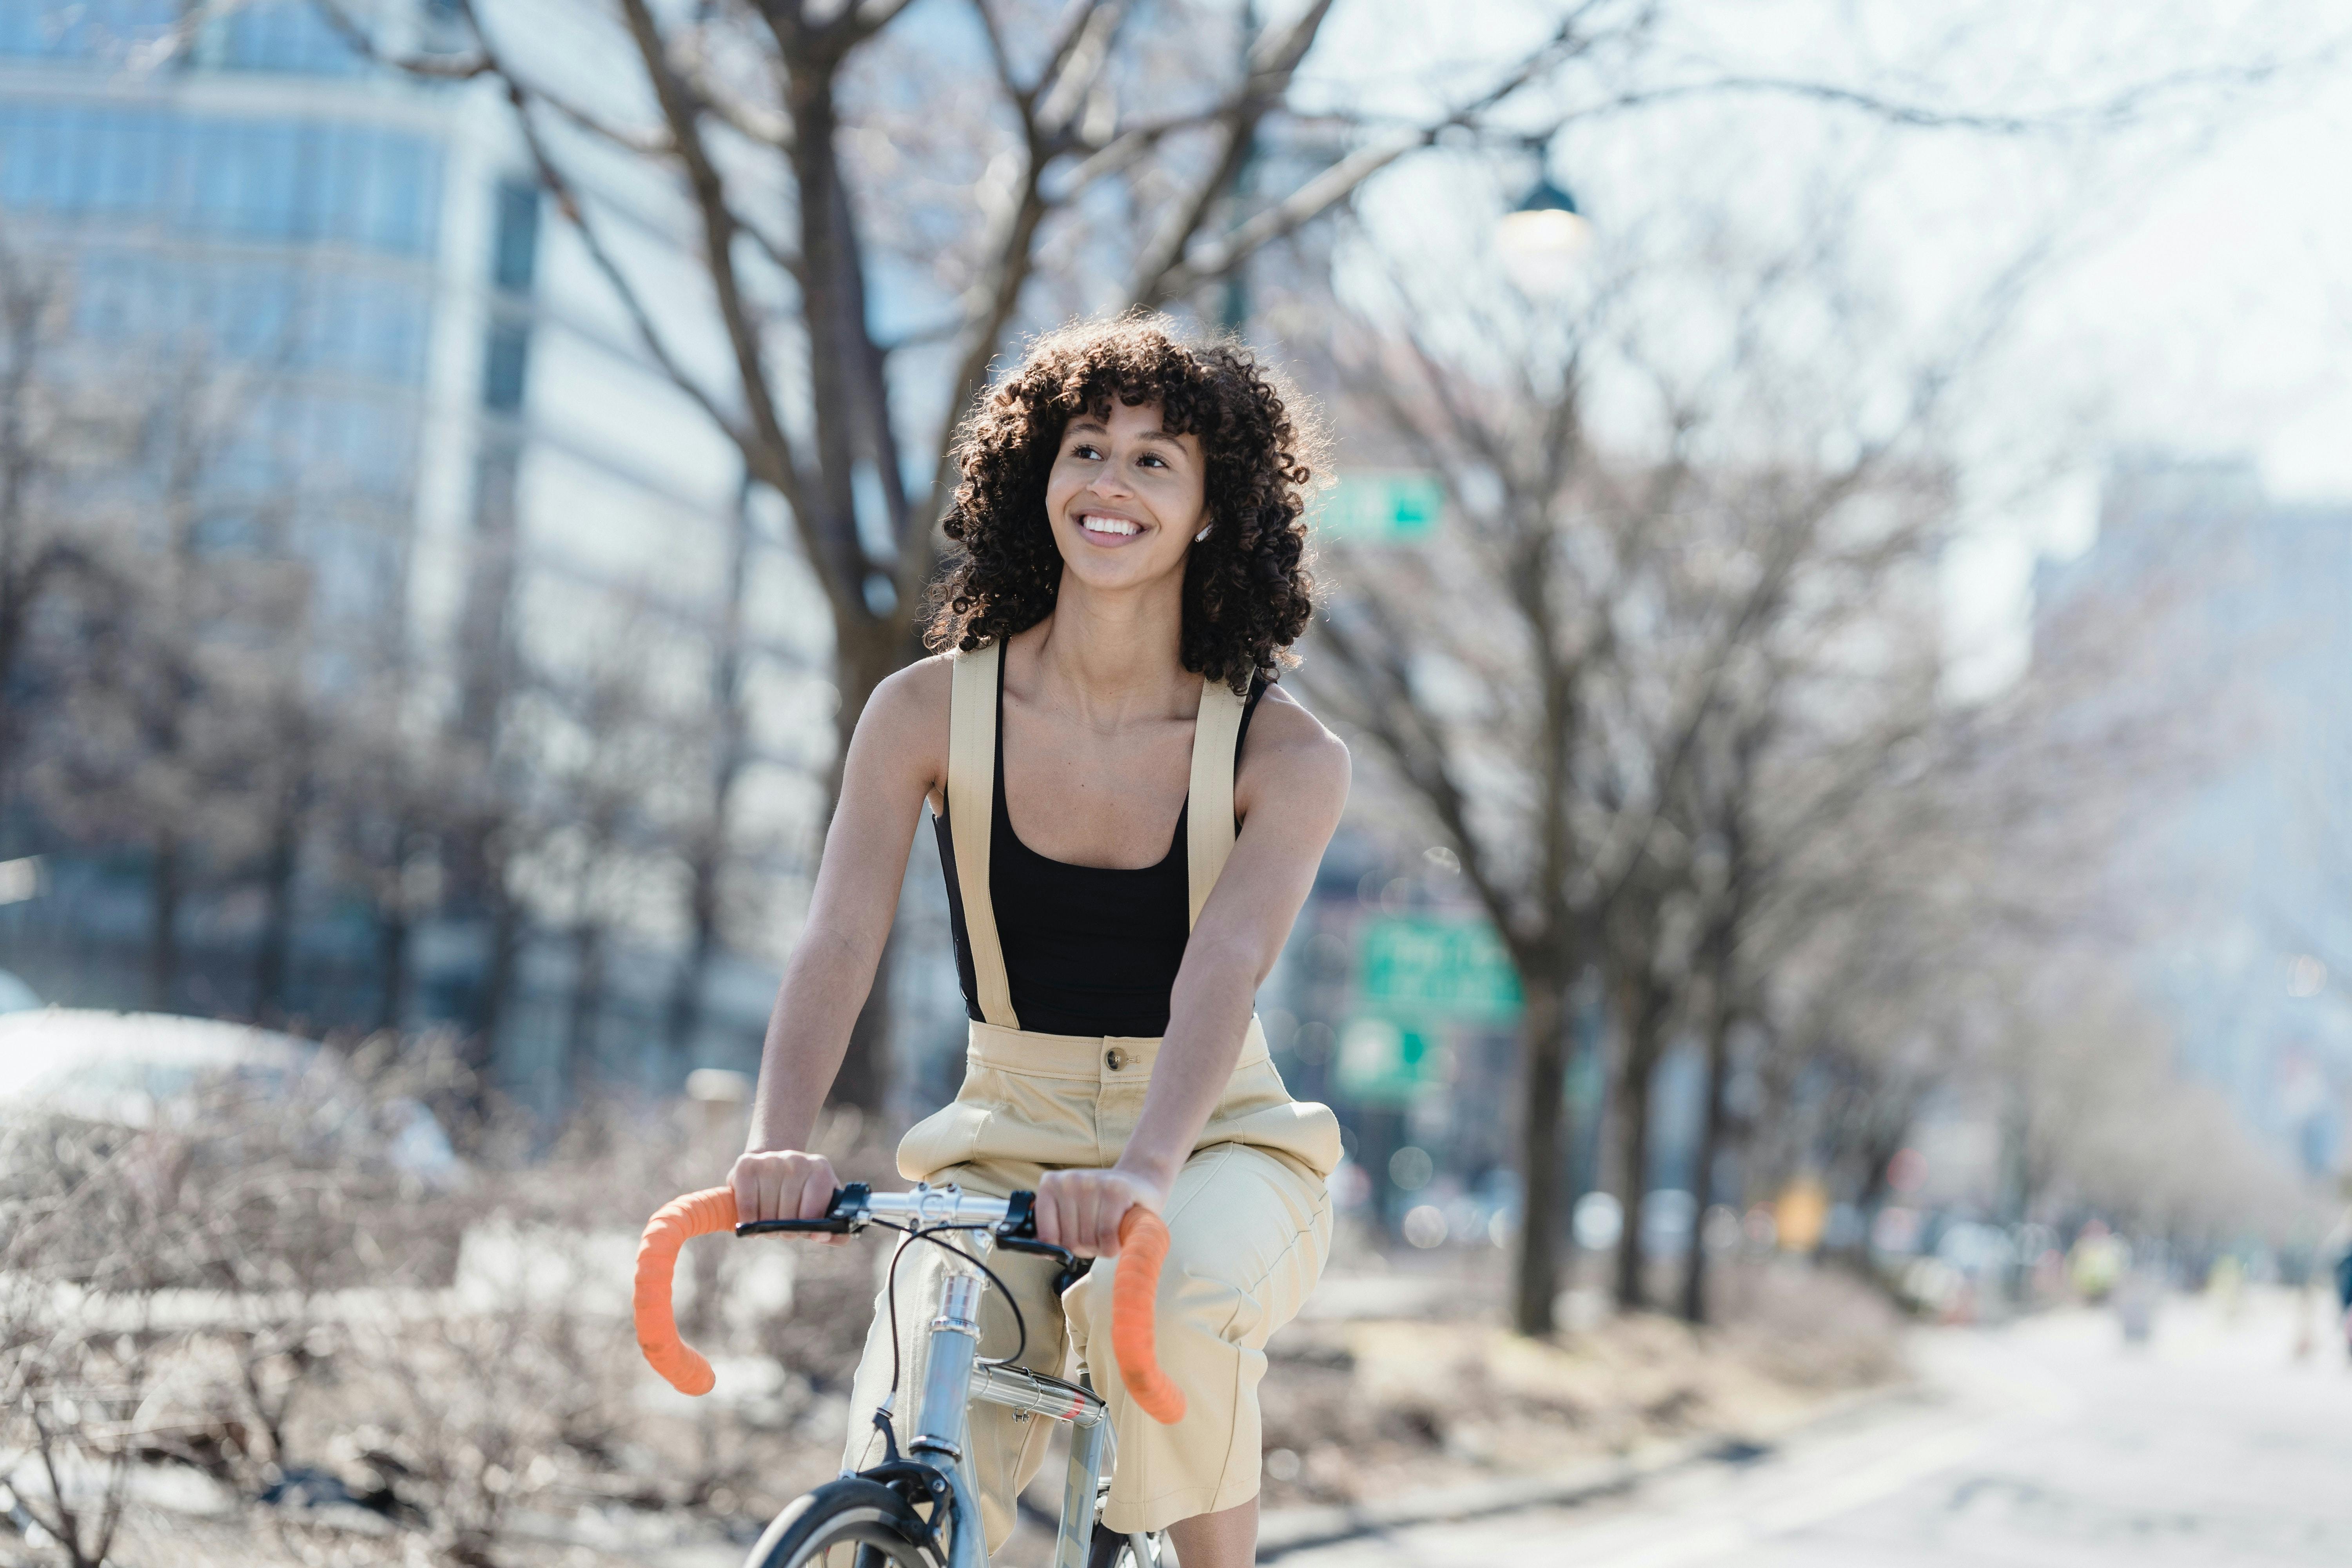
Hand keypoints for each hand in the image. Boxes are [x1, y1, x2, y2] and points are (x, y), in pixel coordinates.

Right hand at [728, 1148, 843, 1242]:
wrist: (774, 1165)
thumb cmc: (802, 1192)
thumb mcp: (823, 1205)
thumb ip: (834, 1229)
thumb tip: (822, 1236)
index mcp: (820, 1170)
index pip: (814, 1213)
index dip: (808, 1229)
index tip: (805, 1232)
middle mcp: (796, 1161)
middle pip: (788, 1216)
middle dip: (786, 1230)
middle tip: (784, 1228)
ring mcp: (771, 1161)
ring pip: (767, 1214)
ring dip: (766, 1227)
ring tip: (769, 1222)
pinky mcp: (747, 1164)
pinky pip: (746, 1205)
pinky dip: (748, 1220)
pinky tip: (752, 1221)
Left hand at [1035, 1166, 1167, 1258]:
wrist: (1140, 1181)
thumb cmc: (1102, 1205)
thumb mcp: (1071, 1213)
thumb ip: (1052, 1231)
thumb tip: (1039, 1252)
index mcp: (1051, 1184)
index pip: (1046, 1237)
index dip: (1063, 1247)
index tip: (1075, 1238)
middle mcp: (1069, 1180)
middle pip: (1069, 1241)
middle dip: (1086, 1247)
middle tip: (1098, 1233)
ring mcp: (1092, 1183)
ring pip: (1087, 1240)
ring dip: (1101, 1246)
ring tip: (1109, 1229)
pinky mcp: (1116, 1191)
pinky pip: (1106, 1235)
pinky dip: (1113, 1245)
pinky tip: (1119, 1232)